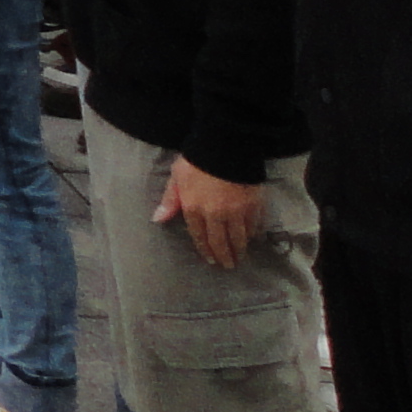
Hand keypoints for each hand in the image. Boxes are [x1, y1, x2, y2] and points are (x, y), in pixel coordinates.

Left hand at [155, 156, 266, 272]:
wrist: (225, 146)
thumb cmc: (196, 160)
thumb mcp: (177, 177)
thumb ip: (170, 200)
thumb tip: (157, 220)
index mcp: (194, 209)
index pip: (200, 236)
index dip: (206, 250)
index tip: (211, 259)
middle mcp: (215, 215)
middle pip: (221, 241)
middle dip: (224, 256)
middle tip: (228, 265)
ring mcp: (236, 212)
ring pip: (239, 237)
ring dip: (239, 249)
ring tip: (240, 256)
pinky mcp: (253, 205)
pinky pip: (254, 225)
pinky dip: (253, 234)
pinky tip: (252, 238)